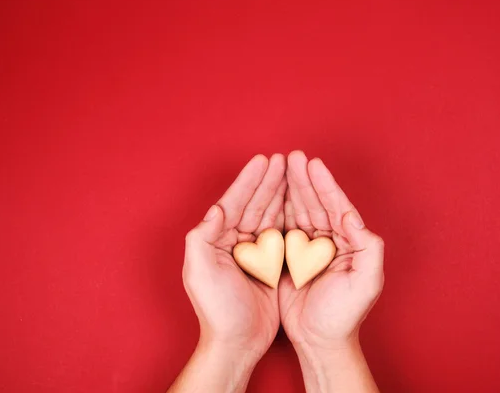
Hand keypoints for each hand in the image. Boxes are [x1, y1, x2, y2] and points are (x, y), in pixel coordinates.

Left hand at [170, 154, 285, 392]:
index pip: (234, 203)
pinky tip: (299, 201)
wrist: (237, 341)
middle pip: (253, 203)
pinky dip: (289, 215)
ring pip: (268, 214)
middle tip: (283, 159)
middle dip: (268, 180)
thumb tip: (216, 209)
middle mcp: (234, 241)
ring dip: (279, 192)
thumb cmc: (217, 311)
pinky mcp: (270, 263)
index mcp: (216, 240)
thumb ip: (202, 239)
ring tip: (292, 171)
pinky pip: (281, 232)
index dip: (248, 181)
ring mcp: (254, 251)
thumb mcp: (201, 274)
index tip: (263, 160)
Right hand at [279, 150, 383, 391]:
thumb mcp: (367, 282)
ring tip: (280, 167)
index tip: (312, 164)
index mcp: (350, 243)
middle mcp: (331, 241)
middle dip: (304, 180)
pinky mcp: (291, 258)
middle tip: (292, 157)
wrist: (320, 340)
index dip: (325, 185)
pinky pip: (283, 229)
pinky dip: (277, 210)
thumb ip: (367, 246)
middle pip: (316, 204)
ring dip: (291, 189)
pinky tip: (271, 194)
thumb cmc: (345, 315)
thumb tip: (350, 215)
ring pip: (299, 212)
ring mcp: (309, 249)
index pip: (337, 207)